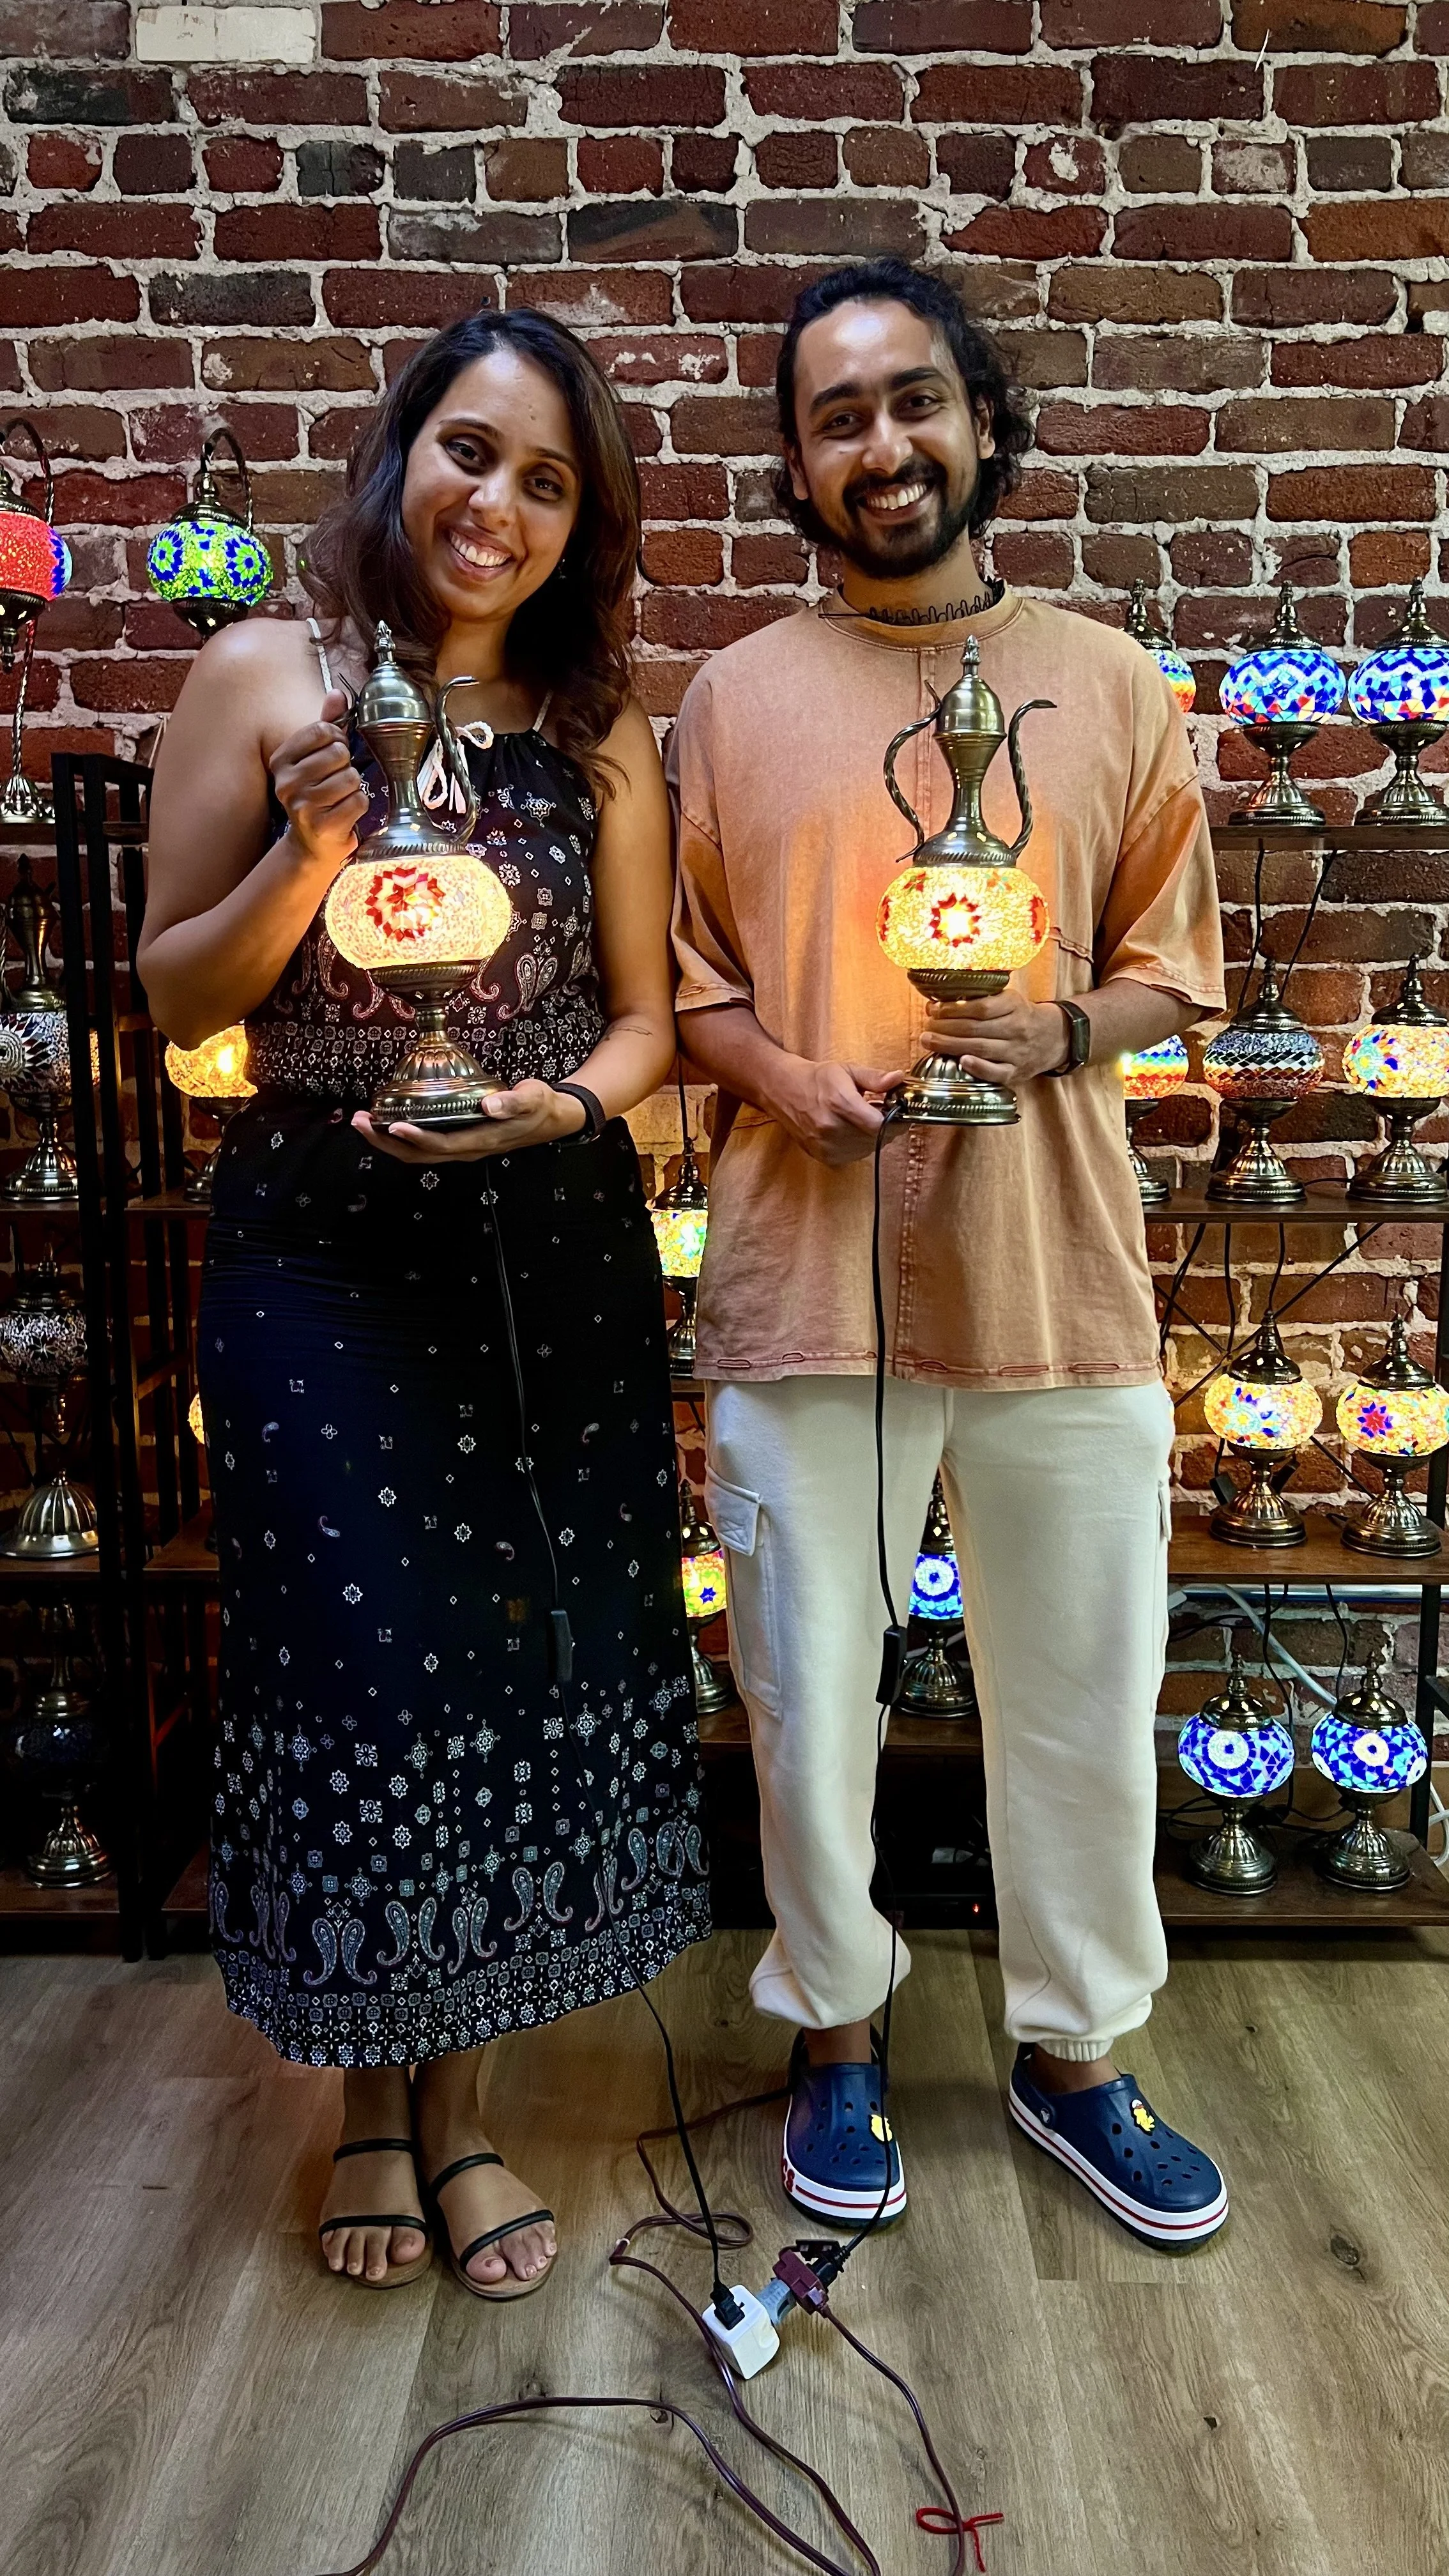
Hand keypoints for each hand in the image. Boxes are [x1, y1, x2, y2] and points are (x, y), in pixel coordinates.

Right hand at [268, 688, 368, 874]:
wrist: (312, 844)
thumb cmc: (317, 795)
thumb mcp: (316, 757)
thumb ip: (326, 724)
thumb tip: (337, 694)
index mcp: (281, 760)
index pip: (321, 731)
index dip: (337, 739)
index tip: (333, 754)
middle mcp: (286, 783)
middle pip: (338, 754)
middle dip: (346, 766)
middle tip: (337, 780)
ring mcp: (303, 806)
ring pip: (351, 778)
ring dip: (354, 788)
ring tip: (340, 798)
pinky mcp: (322, 826)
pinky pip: (358, 801)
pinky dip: (359, 805)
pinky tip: (345, 813)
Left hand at [352, 1080, 585, 1163]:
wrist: (552, 1119)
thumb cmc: (541, 1106)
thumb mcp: (534, 1098)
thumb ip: (513, 1101)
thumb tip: (488, 1106)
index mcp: (482, 1140)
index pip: (443, 1145)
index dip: (417, 1138)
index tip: (393, 1126)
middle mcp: (467, 1149)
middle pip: (420, 1155)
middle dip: (386, 1142)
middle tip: (358, 1122)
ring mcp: (462, 1147)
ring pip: (418, 1153)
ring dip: (387, 1141)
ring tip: (361, 1123)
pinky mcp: (458, 1140)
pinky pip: (424, 1145)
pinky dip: (401, 1137)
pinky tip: (386, 1123)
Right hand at [774, 1058, 907, 1166]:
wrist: (784, 1090)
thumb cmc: (816, 1079)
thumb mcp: (847, 1070)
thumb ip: (874, 1078)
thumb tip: (898, 1078)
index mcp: (840, 1103)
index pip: (880, 1125)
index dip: (895, 1121)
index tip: (898, 1112)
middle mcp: (831, 1128)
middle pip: (876, 1138)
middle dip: (885, 1127)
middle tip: (879, 1112)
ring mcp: (826, 1145)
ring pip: (867, 1149)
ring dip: (872, 1137)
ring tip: (862, 1119)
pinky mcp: (823, 1156)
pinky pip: (854, 1156)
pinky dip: (859, 1145)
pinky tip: (851, 1130)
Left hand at [922, 993, 1069, 1089]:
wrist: (1054, 1037)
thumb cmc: (1021, 1016)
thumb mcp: (1008, 999)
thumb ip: (981, 999)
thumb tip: (939, 1003)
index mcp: (1014, 1005)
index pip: (980, 1007)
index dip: (953, 1009)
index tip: (934, 1010)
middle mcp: (1017, 1028)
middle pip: (976, 1028)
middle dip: (945, 1028)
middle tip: (926, 1029)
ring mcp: (1017, 1051)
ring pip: (981, 1048)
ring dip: (951, 1045)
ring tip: (929, 1042)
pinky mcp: (1016, 1072)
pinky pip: (996, 1072)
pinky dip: (978, 1068)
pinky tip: (961, 1062)